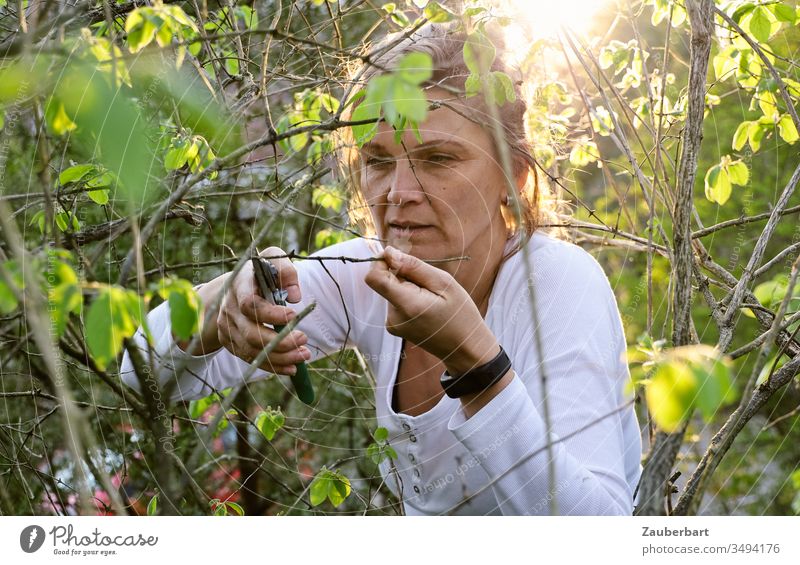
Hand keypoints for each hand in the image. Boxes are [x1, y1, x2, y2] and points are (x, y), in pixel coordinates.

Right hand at [214, 246, 311, 374]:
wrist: (236, 286)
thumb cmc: (260, 272)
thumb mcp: (273, 260)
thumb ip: (285, 271)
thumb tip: (294, 296)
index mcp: (239, 285)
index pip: (250, 305)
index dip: (272, 314)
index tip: (294, 315)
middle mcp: (229, 308)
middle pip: (250, 333)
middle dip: (279, 341)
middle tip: (304, 339)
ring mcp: (227, 327)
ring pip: (251, 350)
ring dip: (280, 357)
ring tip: (304, 355)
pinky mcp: (229, 342)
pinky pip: (250, 358)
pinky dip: (272, 366)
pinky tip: (292, 367)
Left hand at [364, 246, 499, 373]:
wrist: (464, 347)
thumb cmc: (460, 314)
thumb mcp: (444, 283)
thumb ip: (413, 267)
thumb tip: (389, 253)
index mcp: (407, 305)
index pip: (374, 278)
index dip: (381, 262)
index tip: (398, 257)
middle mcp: (393, 317)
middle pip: (384, 281)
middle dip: (402, 274)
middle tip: (428, 283)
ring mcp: (392, 324)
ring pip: (390, 290)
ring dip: (407, 286)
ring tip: (430, 297)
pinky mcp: (394, 327)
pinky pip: (395, 301)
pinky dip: (407, 297)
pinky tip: (426, 306)